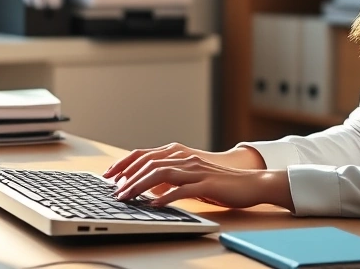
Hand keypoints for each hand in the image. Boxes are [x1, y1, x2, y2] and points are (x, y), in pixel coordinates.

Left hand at [103, 142, 264, 189]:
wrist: (250, 183)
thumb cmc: (220, 184)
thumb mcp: (191, 178)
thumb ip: (172, 178)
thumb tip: (149, 187)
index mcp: (180, 156)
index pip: (146, 155)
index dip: (125, 164)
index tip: (109, 175)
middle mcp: (185, 159)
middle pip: (149, 163)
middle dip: (127, 176)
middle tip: (113, 190)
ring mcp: (196, 170)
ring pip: (161, 174)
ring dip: (140, 185)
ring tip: (127, 197)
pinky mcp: (206, 184)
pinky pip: (182, 189)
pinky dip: (166, 196)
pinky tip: (155, 204)